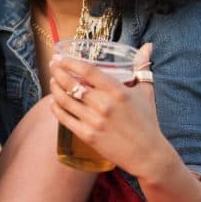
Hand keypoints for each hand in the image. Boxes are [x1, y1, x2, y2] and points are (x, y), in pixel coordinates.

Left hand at [48, 43, 170, 177]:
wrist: (148, 155)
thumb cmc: (147, 121)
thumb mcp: (146, 91)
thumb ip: (142, 67)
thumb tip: (147, 46)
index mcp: (118, 91)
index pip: (88, 71)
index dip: (70, 62)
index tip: (59, 57)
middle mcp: (104, 105)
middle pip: (71, 84)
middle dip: (57, 71)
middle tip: (52, 65)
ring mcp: (94, 121)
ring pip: (64, 100)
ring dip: (54, 88)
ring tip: (52, 80)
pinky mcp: (87, 136)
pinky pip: (64, 118)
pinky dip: (56, 107)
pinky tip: (53, 101)